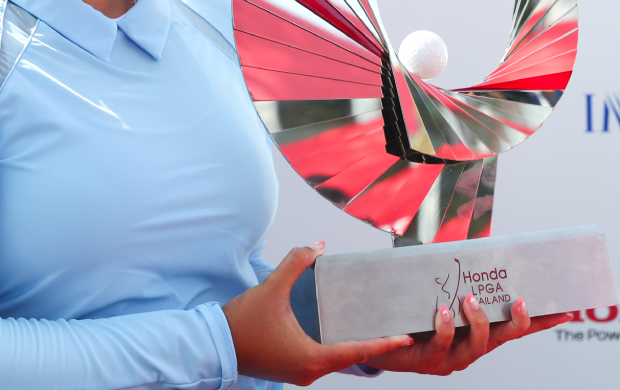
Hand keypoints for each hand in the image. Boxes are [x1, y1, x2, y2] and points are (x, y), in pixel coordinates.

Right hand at [222, 242, 411, 385]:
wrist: (214, 344)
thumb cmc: (243, 320)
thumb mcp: (271, 288)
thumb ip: (296, 263)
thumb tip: (319, 246)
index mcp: (310, 358)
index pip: (356, 351)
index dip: (382, 342)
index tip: (405, 336)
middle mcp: (309, 372)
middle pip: (349, 358)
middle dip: (374, 345)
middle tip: (397, 330)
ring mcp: (301, 374)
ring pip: (336, 361)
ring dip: (355, 348)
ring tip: (376, 331)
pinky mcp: (292, 371)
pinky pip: (323, 361)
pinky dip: (338, 349)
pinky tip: (345, 336)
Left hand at [364, 294, 571, 374]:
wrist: (379, 340)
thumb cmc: (412, 313)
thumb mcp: (437, 291)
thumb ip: (455, 274)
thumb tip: (467, 243)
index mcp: (479, 332)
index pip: (515, 327)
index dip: (540, 321)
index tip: (565, 311)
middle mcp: (471, 347)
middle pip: (503, 338)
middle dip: (516, 322)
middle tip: (518, 302)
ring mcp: (452, 357)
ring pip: (476, 345)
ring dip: (477, 322)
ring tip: (469, 300)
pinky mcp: (429, 360)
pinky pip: (441, 346)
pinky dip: (444, 329)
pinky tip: (442, 314)